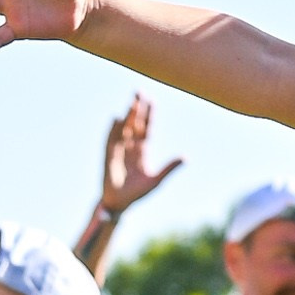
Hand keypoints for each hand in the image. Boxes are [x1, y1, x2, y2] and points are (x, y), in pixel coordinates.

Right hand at [103, 93, 182, 215]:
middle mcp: (131, 147)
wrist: (120, 203)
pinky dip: (114, 129)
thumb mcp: (156, 180)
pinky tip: (117, 119)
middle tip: (139, 91)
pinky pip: (111, 139)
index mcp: (142, 151)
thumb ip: (169, 168)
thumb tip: (186, 158)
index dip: (149, 115)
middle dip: (137, 108)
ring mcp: (119, 150)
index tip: (151, 100)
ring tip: (132, 102)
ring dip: (128, 115)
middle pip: (134, 123)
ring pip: (124, 128)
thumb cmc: (138, 193)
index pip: (146, 129)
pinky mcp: (109, 156)